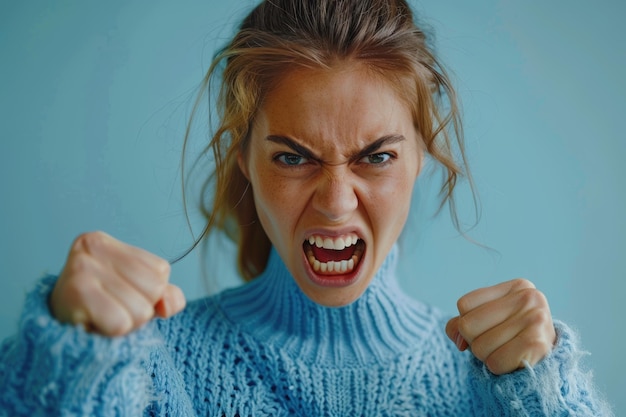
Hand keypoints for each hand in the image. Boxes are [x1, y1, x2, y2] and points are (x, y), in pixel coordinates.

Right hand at [49, 231, 185, 336]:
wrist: (55, 335)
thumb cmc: (100, 309)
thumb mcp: (137, 295)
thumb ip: (166, 296)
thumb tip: (167, 306)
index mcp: (105, 242)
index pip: (160, 271)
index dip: (147, 293)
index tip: (115, 295)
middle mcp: (91, 247)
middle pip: (154, 289)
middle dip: (138, 309)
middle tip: (107, 309)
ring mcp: (82, 267)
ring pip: (141, 310)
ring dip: (127, 324)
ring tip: (100, 318)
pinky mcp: (76, 292)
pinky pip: (121, 323)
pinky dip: (113, 333)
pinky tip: (93, 325)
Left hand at [445, 278, 555, 374]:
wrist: (548, 364)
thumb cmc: (511, 337)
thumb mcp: (487, 321)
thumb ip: (461, 324)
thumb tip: (459, 340)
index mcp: (517, 286)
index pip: (464, 305)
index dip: (468, 322)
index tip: (491, 327)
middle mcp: (529, 297)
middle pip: (468, 325)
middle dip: (475, 342)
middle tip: (498, 343)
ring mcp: (536, 319)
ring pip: (479, 347)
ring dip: (487, 357)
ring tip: (507, 352)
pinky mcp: (538, 344)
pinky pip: (495, 362)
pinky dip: (498, 367)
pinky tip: (514, 362)